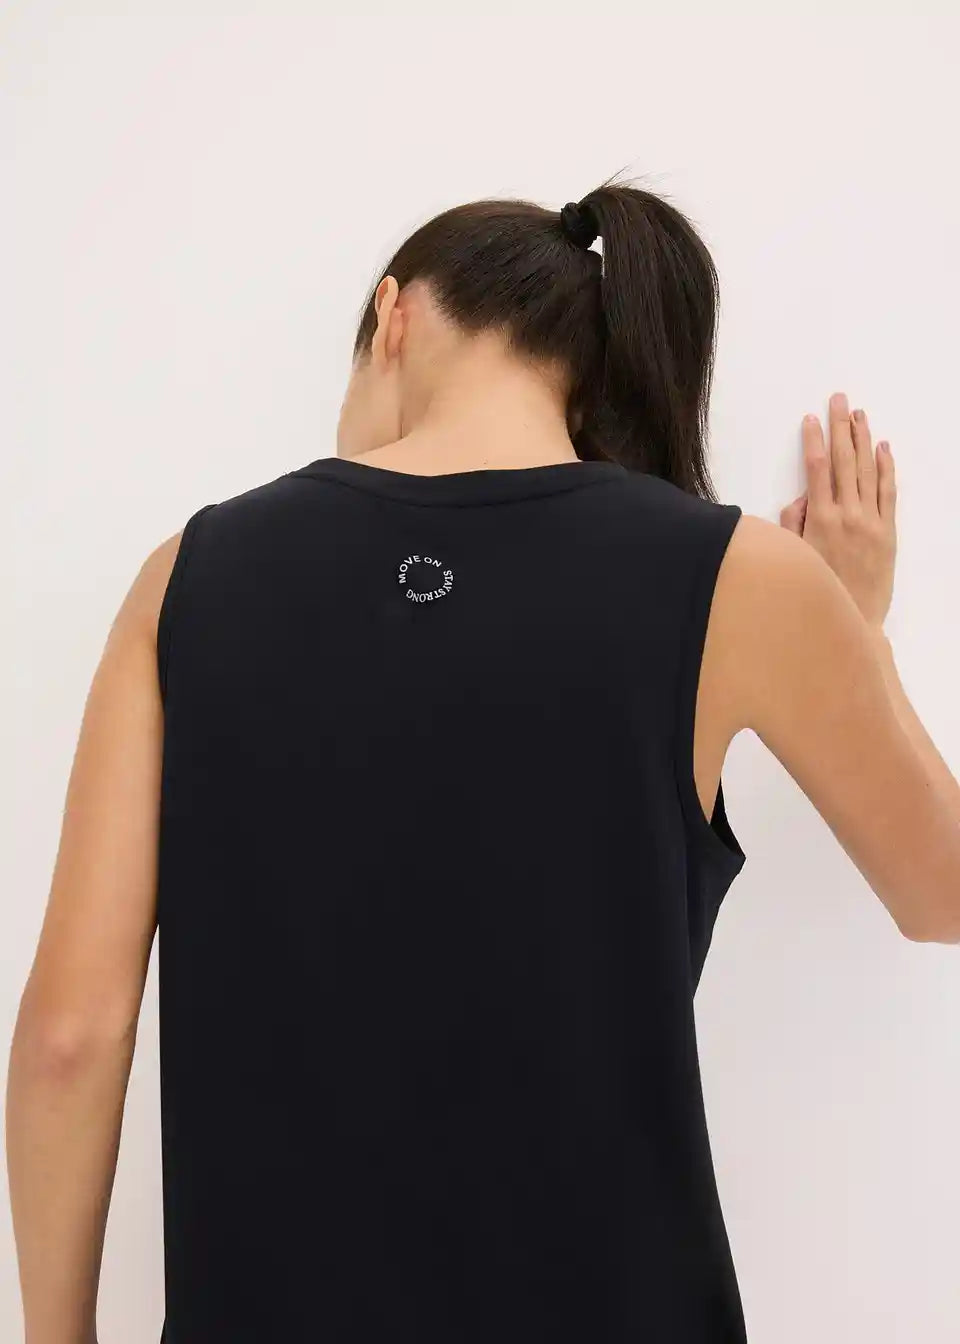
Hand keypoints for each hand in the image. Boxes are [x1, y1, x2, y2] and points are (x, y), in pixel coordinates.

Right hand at [780, 391, 896, 626]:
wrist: (852, 620)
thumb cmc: (818, 591)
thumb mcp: (794, 557)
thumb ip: (793, 524)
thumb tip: (801, 498)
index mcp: (819, 519)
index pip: (816, 468)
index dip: (813, 440)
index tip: (811, 419)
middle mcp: (846, 514)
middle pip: (843, 460)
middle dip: (840, 427)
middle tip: (839, 400)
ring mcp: (870, 521)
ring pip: (868, 470)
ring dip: (863, 439)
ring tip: (860, 415)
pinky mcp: (888, 531)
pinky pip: (889, 491)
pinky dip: (887, 467)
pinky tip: (883, 447)